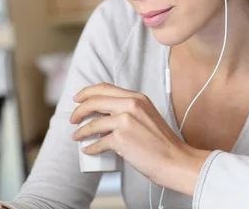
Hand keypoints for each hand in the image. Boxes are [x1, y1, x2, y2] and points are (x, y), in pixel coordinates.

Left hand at [70, 83, 209, 195]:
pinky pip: (98, 142)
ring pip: (93, 123)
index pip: (105, 87)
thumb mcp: (147, 116)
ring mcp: (125, 121)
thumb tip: (105, 116)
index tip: (78, 99)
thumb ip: (129, 111)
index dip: (87, 92)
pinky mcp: (121, 138)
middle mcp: (131, 105)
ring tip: (76, 137)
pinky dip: (91, 147)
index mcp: (137, 97)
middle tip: (73, 119)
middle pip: (94, 101)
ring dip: (81, 131)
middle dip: (79, 110)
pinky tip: (89, 150)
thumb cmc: (162, 143)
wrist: (174, 160)